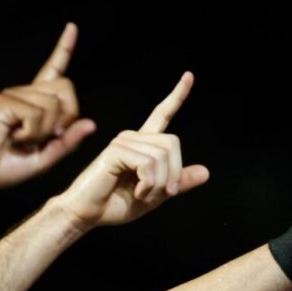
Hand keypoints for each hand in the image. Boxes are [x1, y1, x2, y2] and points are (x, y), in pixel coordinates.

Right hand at [0, 23, 96, 189]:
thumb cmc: (3, 167)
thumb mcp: (43, 159)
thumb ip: (67, 143)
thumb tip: (91, 124)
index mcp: (34, 104)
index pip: (53, 70)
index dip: (63, 49)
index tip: (72, 27)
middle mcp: (24, 93)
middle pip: (65, 87)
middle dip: (66, 117)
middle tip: (47, 137)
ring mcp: (13, 95)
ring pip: (53, 105)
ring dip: (43, 132)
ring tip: (21, 140)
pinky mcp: (4, 102)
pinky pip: (36, 114)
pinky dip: (31, 133)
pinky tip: (14, 138)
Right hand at [52, 72, 209, 229]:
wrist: (86, 214)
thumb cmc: (114, 205)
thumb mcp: (154, 196)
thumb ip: (176, 183)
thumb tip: (206, 172)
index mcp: (142, 145)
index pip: (162, 114)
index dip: (177, 96)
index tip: (189, 76)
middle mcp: (133, 138)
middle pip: (172, 143)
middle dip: (173, 174)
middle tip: (161, 195)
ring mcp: (123, 141)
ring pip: (162, 156)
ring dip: (159, 183)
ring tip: (143, 195)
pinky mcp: (116, 151)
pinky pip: (148, 163)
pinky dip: (149, 183)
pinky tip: (138, 193)